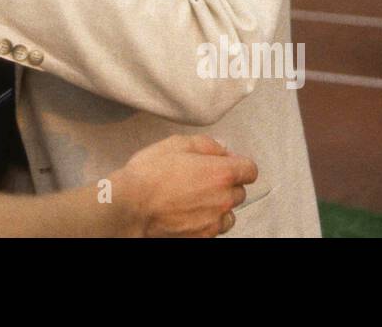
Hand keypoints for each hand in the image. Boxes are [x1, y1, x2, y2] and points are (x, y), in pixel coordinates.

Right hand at [112, 134, 257, 236]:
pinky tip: (187, 213)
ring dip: (218, 206)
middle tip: (201, 179)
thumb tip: (222, 151)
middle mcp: (224, 199)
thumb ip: (206, 145)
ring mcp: (214, 222)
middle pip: (239, 191)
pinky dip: (206, 221)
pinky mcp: (203, 237)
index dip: (238, 164)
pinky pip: (214, 228)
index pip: (250, 170)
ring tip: (194, 200)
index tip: (225, 163)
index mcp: (221, 173)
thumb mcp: (176, 143)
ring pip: (228, 213)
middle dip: (225, 184)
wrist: (131, 207)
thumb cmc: (150, 173)